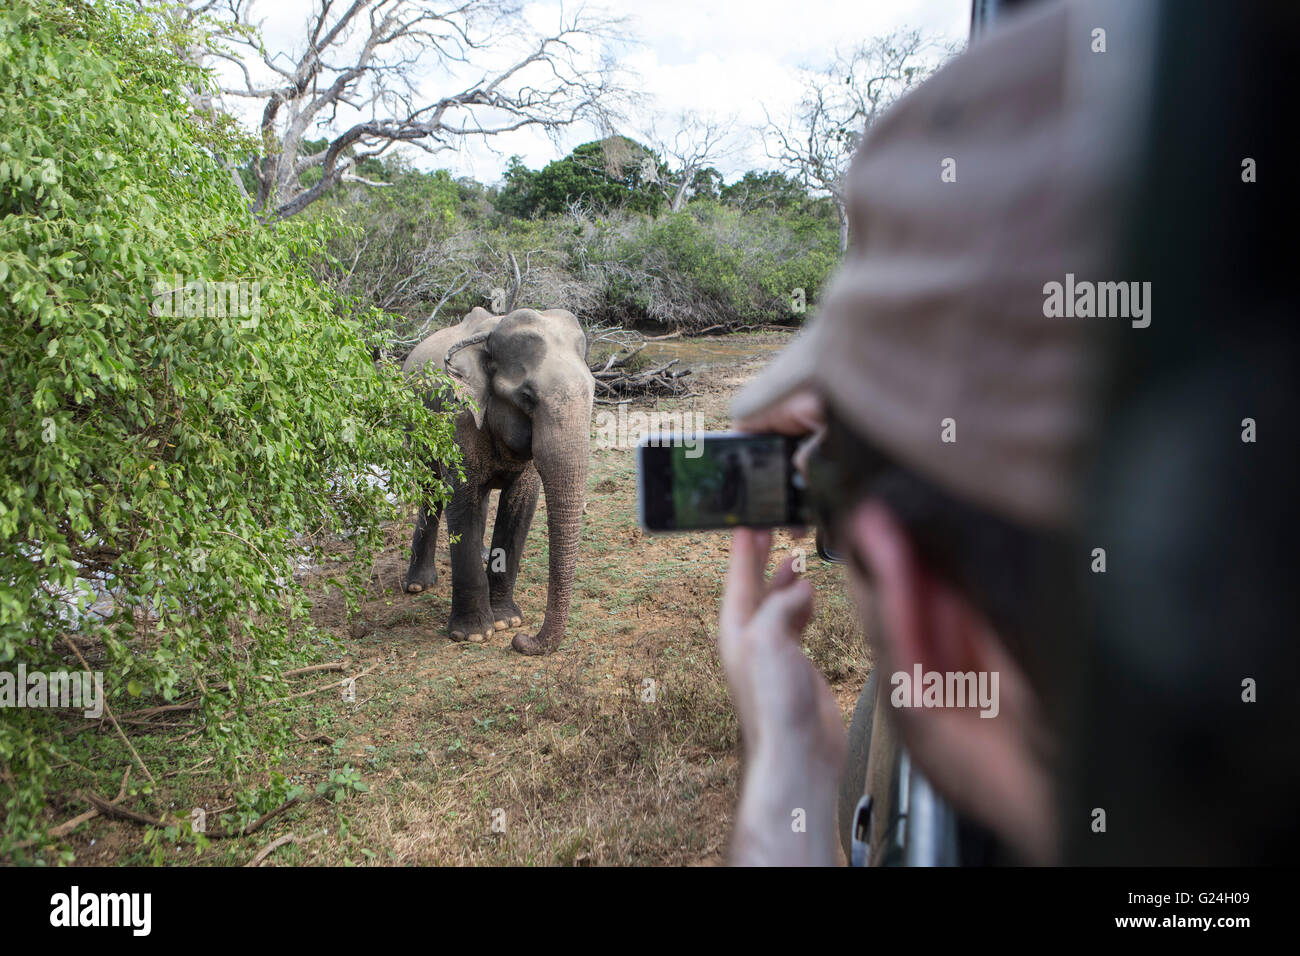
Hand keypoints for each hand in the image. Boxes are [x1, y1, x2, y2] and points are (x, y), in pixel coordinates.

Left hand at [718, 527, 846, 864]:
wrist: (798, 753)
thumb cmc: (774, 706)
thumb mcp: (768, 640)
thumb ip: (781, 606)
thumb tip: (799, 588)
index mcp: (736, 628)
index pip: (738, 575)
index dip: (744, 546)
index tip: (748, 518)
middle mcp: (752, 637)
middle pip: (755, 585)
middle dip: (762, 556)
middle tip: (769, 527)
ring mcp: (774, 651)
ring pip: (777, 602)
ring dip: (785, 578)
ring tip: (793, 555)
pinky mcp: (797, 664)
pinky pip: (797, 622)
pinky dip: (803, 603)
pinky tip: (811, 595)